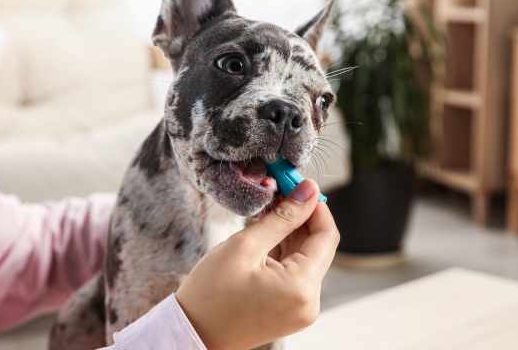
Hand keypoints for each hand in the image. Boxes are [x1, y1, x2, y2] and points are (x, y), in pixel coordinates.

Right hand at [176, 180, 339, 349]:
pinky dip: (286, 251)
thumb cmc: (210, 293)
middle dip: (303, 216)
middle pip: (319, 247)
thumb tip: (308, 190)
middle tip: (282, 189)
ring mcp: (301, 309)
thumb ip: (282, 217)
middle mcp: (310, 302)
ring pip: (307, 258)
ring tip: (271, 208)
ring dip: (293, 232)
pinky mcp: (291, 310)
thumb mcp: (245, 246)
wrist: (192, 334)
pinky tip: (269, 231)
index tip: (298, 183)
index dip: (315, 205)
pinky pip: (297, 273)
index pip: (326, 235)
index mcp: (301, 287)